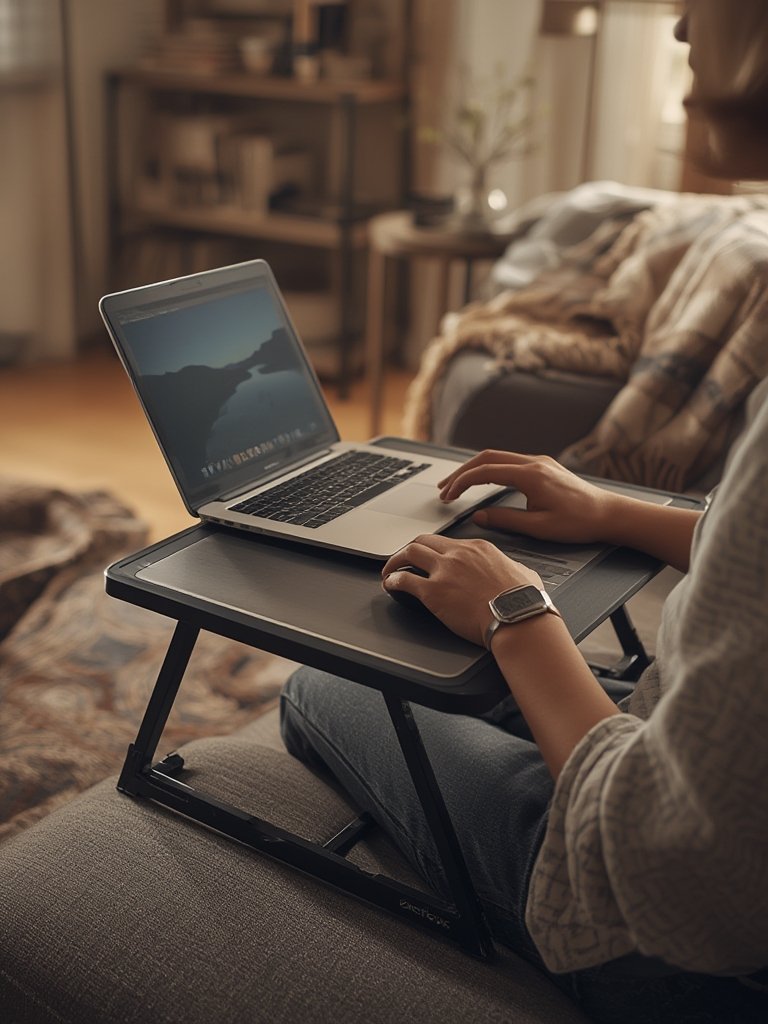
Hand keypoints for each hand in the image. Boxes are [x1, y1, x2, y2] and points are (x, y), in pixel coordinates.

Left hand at [382, 534, 542, 646]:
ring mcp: (444, 570)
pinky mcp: (433, 591)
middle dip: (411, 548)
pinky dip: (393, 581)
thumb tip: (514, 571)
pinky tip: (390, 585)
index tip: (431, 557)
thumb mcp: (523, 572)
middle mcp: (458, 554)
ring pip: (409, 552)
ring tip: (390, 570)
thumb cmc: (524, 601)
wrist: (517, 617)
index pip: (448, 542)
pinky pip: (404, 580)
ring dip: (396, 561)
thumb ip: (510, 567)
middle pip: (424, 540)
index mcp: (478, 548)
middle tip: (404, 559)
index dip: (435, 550)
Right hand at [438, 450, 615, 544]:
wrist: (609, 514)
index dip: (461, 483)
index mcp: (530, 475)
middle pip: (486, 458)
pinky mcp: (544, 467)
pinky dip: (490, 469)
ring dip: (474, 469)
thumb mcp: (539, 527)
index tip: (448, 495)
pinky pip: (509, 461)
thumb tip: (479, 516)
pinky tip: (483, 480)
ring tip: (457, 484)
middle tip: (444, 488)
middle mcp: (534, 463)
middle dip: (461, 472)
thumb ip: (505, 520)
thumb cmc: (580, 522)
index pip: (484, 472)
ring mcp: (539, 462)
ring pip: (497, 457)